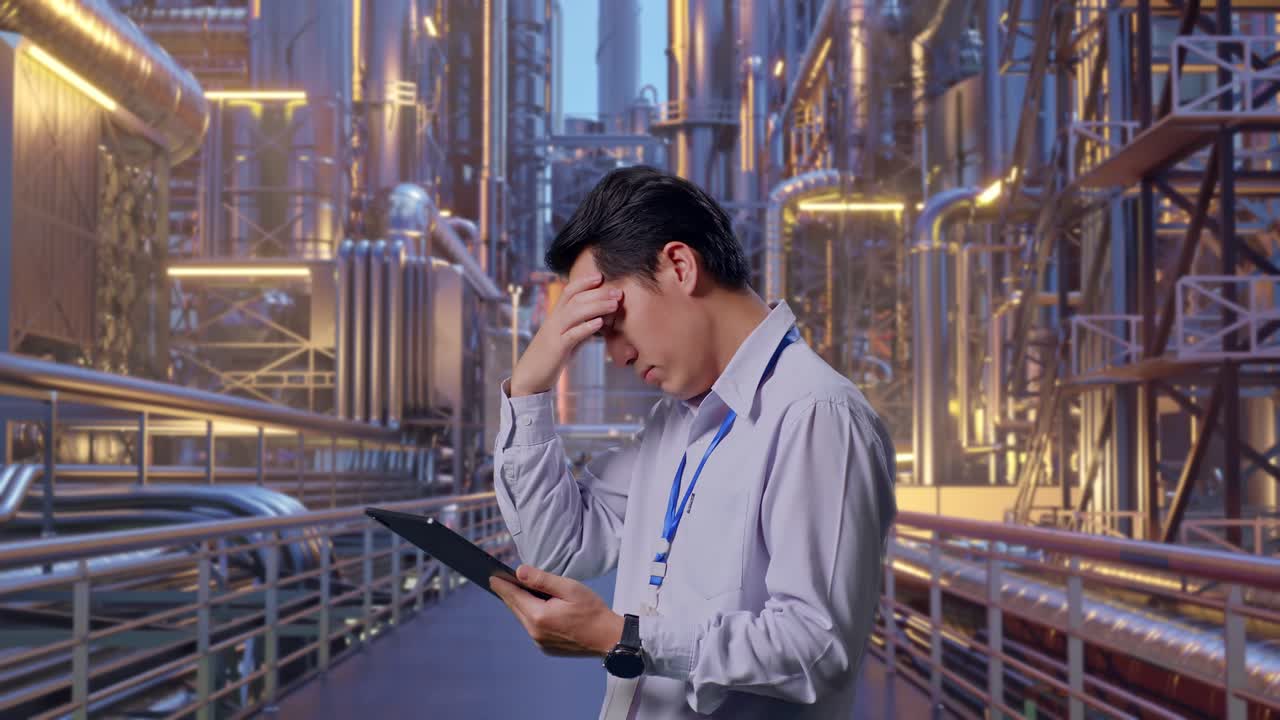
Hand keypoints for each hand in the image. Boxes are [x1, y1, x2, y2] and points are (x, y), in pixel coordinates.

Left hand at [491, 565, 624, 657]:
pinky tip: (538, 607)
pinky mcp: (546, 647)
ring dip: (521, 604)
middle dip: (509, 593)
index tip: (491, 577)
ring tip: (520, 591)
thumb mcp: (568, 588)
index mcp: (539, 616)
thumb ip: (541, 579)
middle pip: (516, 608)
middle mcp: (535, 632)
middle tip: (501, 580)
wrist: (608, 638)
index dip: (502, 585)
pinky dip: (532, 616)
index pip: (513, 596)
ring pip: (523, 618)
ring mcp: (540, 642)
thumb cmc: (592, 611)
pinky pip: (532, 628)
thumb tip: (519, 572)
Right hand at [509, 273, 620, 396]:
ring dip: (597, 306)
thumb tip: (598, 321)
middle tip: (618, 292)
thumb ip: (580, 329)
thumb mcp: (566, 339)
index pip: (569, 291)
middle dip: (598, 293)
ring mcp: (554, 333)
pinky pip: (572, 335)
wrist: (530, 377)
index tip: (601, 276)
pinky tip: (600, 323)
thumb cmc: (550, 358)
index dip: (584, 281)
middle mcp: (554, 320)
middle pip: (576, 299)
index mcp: (555, 316)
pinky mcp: (557, 348)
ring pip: (575, 313)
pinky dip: (586, 327)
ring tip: (615, 304)